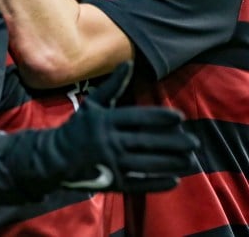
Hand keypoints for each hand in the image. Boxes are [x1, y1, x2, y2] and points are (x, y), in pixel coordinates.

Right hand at [56, 62, 198, 192]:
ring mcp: (111, 163)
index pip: (137, 119)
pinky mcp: (112, 183)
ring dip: (170, 163)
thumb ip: (113, 86)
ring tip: (190, 160)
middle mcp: (109, 142)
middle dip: (172, 142)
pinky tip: (174, 181)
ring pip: (145, 163)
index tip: (180, 118)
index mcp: (105, 121)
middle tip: (194, 142)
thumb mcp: (93, 105)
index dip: (159, 118)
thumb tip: (128, 63)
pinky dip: (156, 183)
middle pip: (145, 142)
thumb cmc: (78, 128)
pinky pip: (138, 183)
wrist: (54, 158)